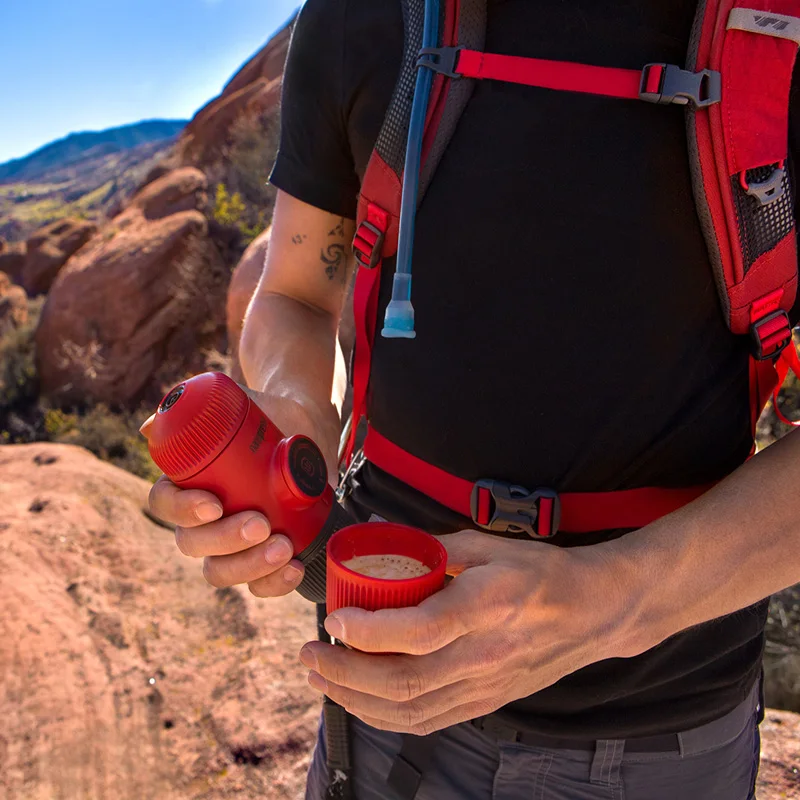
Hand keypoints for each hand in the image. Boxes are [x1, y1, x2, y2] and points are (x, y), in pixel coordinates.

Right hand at [145, 387, 338, 597]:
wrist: (310, 427)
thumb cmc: (266, 415)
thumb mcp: (237, 401)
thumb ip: (196, 403)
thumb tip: (149, 427)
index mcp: (185, 483)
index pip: (163, 505)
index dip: (181, 511)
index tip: (213, 504)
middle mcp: (203, 518)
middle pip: (192, 544)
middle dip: (224, 541)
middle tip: (261, 524)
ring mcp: (234, 541)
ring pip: (220, 571)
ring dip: (248, 567)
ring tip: (283, 547)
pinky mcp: (265, 554)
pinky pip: (257, 586)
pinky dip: (272, 584)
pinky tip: (294, 568)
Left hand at [299, 531, 631, 733]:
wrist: (593, 612)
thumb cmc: (542, 574)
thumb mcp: (489, 545)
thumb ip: (435, 546)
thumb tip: (386, 536)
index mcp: (485, 607)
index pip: (417, 631)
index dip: (367, 631)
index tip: (334, 619)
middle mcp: (483, 654)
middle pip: (402, 682)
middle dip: (344, 673)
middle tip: (310, 655)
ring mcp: (485, 685)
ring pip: (409, 711)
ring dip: (355, 700)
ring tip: (322, 679)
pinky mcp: (485, 702)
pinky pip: (427, 722)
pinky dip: (385, 718)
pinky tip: (360, 702)